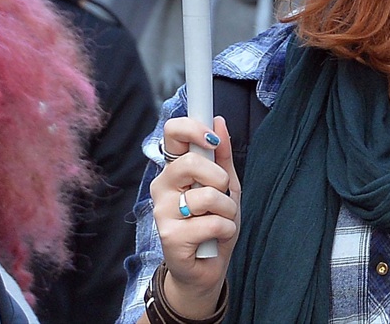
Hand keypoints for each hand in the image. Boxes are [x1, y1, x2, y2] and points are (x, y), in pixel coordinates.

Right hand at [150, 115, 238, 317]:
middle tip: (222, 193)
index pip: (171, 133)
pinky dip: (226, 229)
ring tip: (221, 220)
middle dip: (219, 178)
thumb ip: (222, 155)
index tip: (211, 137)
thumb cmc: (215, 223)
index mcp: (175, 169)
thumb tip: (219, 121)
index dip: (192, 128)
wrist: (207, 268)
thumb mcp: (226, 185)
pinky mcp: (170, 237)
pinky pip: (212, 223)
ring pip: (207, 196)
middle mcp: (162, 187)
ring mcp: (162, 212)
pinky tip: (216, 238)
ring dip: (227, 209)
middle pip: (189, 163)